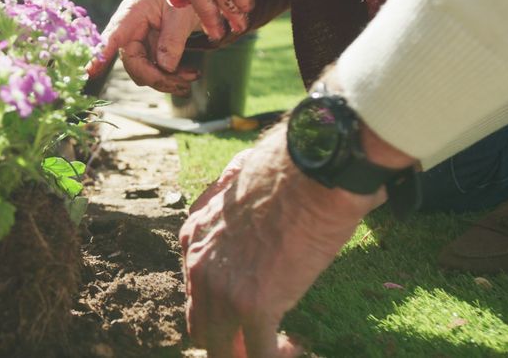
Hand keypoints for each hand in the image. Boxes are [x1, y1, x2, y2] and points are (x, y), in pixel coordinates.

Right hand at [86, 0, 202, 95]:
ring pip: (145, 73)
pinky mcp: (151, 52)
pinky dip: (173, 77)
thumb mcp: (182, 12)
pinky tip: (191, 74)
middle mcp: (131, 30)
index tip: (89, 71)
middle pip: (133, 64)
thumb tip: (165, 67)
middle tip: (185, 84)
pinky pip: (156, 72)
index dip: (101, 55)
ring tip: (193, 76)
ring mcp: (141, 43)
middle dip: (157, 77)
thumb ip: (173, 39)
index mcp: (132, 13)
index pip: (113, 36)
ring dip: (168, 80)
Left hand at [179, 124, 385, 356]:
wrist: (313, 170)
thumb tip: (251, 215)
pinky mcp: (253, 306)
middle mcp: (198, 266)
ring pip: (224, 350)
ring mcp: (223, 289)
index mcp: (194, 237)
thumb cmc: (290, 171)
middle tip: (264, 336)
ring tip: (282, 346)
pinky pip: (258, 355)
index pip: (195, 293)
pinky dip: (275, 357)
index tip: (251, 310)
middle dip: (232, 340)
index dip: (222, 309)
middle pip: (203, 328)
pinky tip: (294, 347)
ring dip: (251, 353)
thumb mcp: (240, 185)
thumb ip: (235, 210)